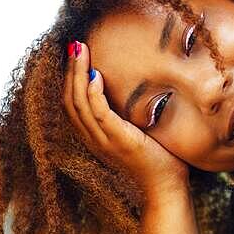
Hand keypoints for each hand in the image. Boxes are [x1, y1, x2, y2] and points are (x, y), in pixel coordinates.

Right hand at [62, 40, 189, 196]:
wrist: (165, 189)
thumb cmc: (157, 160)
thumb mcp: (137, 133)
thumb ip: (128, 115)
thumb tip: (133, 89)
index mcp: (94, 137)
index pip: (71, 105)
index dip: (69, 79)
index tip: (75, 55)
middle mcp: (93, 139)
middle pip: (69, 101)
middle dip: (69, 70)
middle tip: (74, 45)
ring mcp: (103, 141)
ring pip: (78, 104)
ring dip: (77, 74)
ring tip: (80, 50)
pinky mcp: (118, 141)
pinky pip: (98, 114)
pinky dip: (93, 93)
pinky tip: (96, 75)